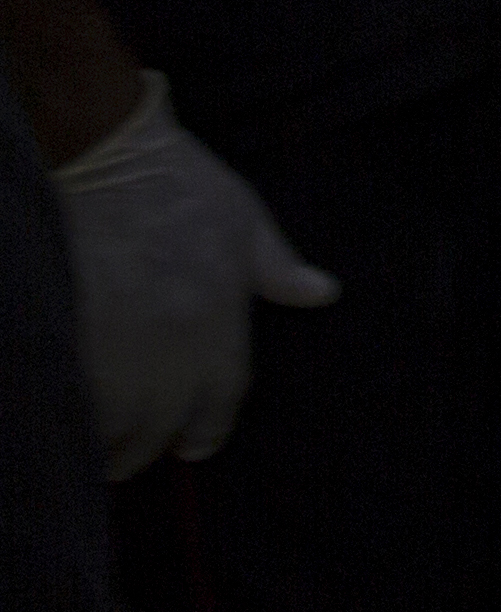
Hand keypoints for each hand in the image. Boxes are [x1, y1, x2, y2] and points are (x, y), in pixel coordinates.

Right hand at [53, 76, 335, 475]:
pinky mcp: (67, 336)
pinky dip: (70, 414)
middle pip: (160, 425)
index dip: (206, 430)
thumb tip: (322, 293)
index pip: (221, 400)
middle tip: (132, 456)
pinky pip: (70, 397)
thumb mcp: (244, 220)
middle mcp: (172, 344)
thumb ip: (277, 268)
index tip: (193, 446)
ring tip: (97, 449)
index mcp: (220, 320)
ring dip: (104, 443)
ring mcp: (116, 344)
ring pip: (111, 424)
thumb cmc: (179, 183)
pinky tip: (67, 416)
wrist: (106, 155)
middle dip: (146, 447)